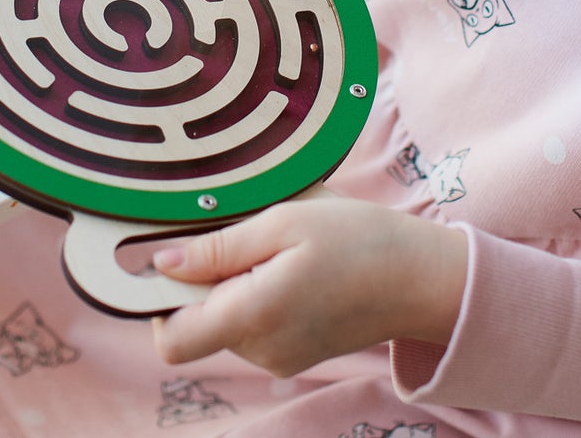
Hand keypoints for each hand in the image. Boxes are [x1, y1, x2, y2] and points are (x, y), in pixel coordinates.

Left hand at [151, 196, 466, 377]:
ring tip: (280, 248)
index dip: (157, 303)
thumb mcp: (284, 221)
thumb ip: (217, 248)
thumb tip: (162, 264)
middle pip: (197, 324)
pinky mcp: (296, 354)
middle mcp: (262, 350)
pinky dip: (260, 295)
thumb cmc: (361, 240)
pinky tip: (295, 267)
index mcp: (253, 317)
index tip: (170, 261)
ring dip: (236, 285)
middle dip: (205, 281)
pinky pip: (255, 326)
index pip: (171, 341)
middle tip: (246, 236)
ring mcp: (280, 358)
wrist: (424, 277)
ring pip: (226, 322)